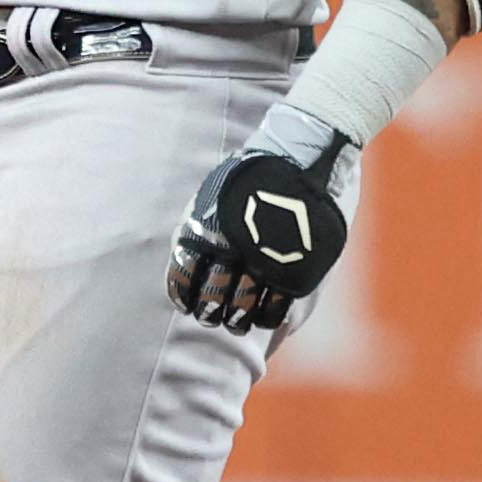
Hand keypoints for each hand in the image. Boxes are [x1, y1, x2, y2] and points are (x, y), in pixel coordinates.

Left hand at [168, 128, 351, 334]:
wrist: (300, 159)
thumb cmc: (251, 178)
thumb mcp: (213, 195)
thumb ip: (196, 226)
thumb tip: (182, 258)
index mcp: (208, 231)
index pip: (184, 276)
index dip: (183, 295)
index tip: (186, 303)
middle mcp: (233, 250)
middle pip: (212, 298)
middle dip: (209, 312)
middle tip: (212, 315)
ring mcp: (265, 262)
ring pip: (243, 309)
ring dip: (236, 321)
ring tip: (236, 322)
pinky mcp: (294, 270)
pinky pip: (276, 308)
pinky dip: (267, 318)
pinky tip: (264, 316)